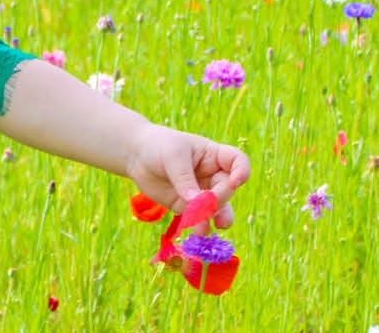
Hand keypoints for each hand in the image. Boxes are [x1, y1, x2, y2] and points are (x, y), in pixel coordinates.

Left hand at [125, 124, 250, 236]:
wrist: (137, 157)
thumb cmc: (159, 146)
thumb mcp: (173, 156)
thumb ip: (184, 179)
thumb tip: (196, 203)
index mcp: (214, 156)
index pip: (238, 162)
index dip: (242, 172)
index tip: (236, 182)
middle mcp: (212, 175)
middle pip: (227, 189)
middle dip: (219, 197)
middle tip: (205, 203)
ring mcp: (201, 193)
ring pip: (218, 208)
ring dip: (219, 216)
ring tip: (218, 224)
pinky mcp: (187, 207)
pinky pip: (199, 218)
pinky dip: (200, 225)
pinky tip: (200, 232)